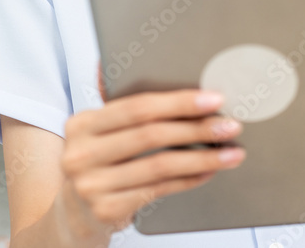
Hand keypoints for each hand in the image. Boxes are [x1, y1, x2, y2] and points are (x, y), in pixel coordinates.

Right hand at [57, 81, 244, 238]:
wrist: (73, 213)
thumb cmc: (98, 163)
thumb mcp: (100, 133)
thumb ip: (129, 113)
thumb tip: (186, 91)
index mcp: (81, 124)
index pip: (137, 107)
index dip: (178, 102)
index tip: (212, 99)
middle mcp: (81, 153)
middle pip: (151, 135)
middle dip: (196, 128)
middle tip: (229, 125)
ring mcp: (92, 184)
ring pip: (160, 165)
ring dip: (202, 158)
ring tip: (231, 153)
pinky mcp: (107, 210)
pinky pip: (159, 189)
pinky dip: (188, 179)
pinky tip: (208, 171)